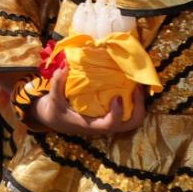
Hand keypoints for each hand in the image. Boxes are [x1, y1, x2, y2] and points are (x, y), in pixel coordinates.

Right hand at [29, 68, 146, 137]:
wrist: (54, 120)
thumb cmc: (55, 112)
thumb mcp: (53, 99)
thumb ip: (58, 83)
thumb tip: (65, 66)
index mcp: (92, 126)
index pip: (110, 125)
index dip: (117, 113)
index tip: (118, 97)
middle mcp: (104, 125)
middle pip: (131, 124)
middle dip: (139, 107)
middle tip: (136, 88)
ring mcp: (109, 121)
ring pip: (133, 119)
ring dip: (139, 103)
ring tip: (136, 85)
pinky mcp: (110, 116)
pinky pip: (128, 112)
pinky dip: (133, 101)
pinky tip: (128, 85)